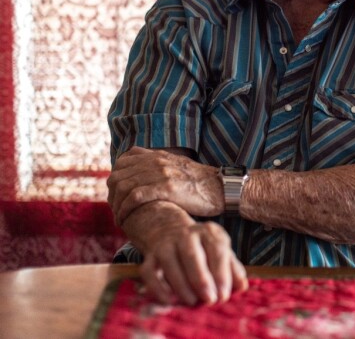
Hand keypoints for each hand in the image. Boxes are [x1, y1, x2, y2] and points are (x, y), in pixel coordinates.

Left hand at [107, 147, 222, 224]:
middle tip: (116, 210)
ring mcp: (161, 173)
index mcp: (158, 155)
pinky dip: (125, 210)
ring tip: (119, 218)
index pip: (123, 161)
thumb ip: (161, 167)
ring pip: (123, 186)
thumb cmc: (201, 183)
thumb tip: (144, 177)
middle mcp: (157, 161)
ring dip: (116, 205)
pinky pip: (135, 197)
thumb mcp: (178, 167)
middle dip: (112, 195)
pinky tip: (124, 220)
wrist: (222, 188)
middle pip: (119, 175)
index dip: (115, 179)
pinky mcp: (167, 187)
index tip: (117, 195)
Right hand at [140, 218, 247, 305]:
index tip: (224, 295)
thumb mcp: (219, 251)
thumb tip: (242, 286)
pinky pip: (149, 273)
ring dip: (182, 286)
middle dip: (201, 280)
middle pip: (192, 256)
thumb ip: (232, 268)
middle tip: (210, 300)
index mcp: (209, 232)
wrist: (168, 229)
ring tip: (192, 302)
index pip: (217, 250)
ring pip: (170, 264)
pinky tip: (169, 301)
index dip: (221, 274)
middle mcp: (186, 235)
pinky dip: (158, 288)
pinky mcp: (149, 257)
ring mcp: (165, 245)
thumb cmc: (202, 247)